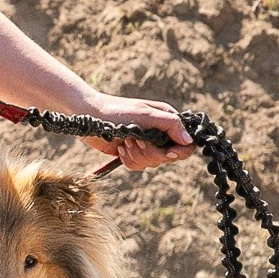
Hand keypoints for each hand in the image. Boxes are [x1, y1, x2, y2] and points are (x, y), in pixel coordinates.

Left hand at [77, 94, 192, 170]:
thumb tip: (188, 140)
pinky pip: (138, 166)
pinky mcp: (133, 152)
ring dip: (137, 156)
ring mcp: (146, 144)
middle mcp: (160, 133)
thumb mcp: (146, 114)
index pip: (185, 144)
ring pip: (152, 163)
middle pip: (168, 157)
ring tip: (125, 142)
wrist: (90, 116)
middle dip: (150, 153)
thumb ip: (170, 125)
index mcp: (167, 121)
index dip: (178, 152)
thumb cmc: (117, 111)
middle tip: (136, 140)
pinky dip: (129, 160)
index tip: (166, 152)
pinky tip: (120, 150)